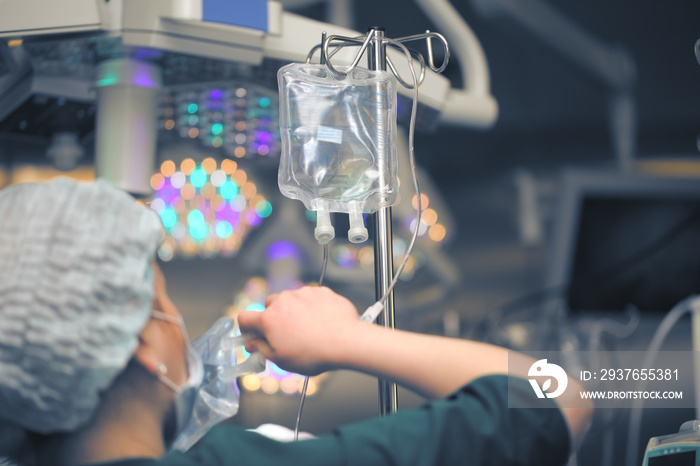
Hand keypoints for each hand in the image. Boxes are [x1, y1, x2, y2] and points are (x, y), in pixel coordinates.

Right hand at [237, 286, 360, 374]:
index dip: (245, 328)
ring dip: (293, 311)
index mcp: (269, 319)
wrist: (345, 341)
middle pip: (269, 306)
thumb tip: (251, 344)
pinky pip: (310, 297)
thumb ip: (262, 349)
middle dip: (272, 318)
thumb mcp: (281, 360)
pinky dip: (312, 307)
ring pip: (290, 299)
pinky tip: (321, 321)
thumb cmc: (313, 354)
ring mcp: (302, 294)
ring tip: (306, 329)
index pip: (244, 318)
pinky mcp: (320, 291)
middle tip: (284, 334)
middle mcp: (283, 301)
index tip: (253, 335)